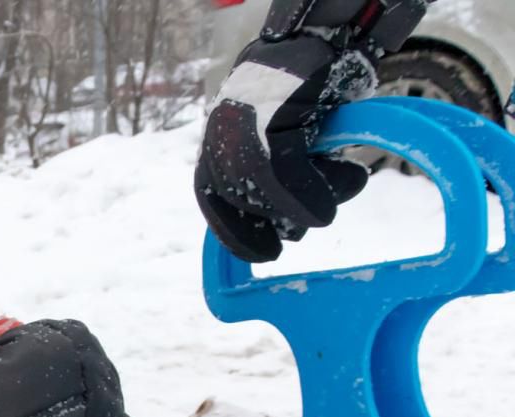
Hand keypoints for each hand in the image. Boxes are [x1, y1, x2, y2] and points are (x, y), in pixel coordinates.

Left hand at [195, 34, 374, 262]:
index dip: (233, 230)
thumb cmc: (317, 85)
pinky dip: (308, 193)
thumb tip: (293, 222)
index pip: (212, 194)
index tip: (262, 255)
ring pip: (258, 185)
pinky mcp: (268, 111)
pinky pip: (282, 169)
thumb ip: (284, 170)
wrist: (329, 29)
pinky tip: (337, 195)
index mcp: (221, 136)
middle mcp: (223, 128)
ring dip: (297, 209)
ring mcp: (241, 119)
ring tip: (329, 210)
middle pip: (237, 194)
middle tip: (306, 229)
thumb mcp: (293, 134)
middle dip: (273, 220)